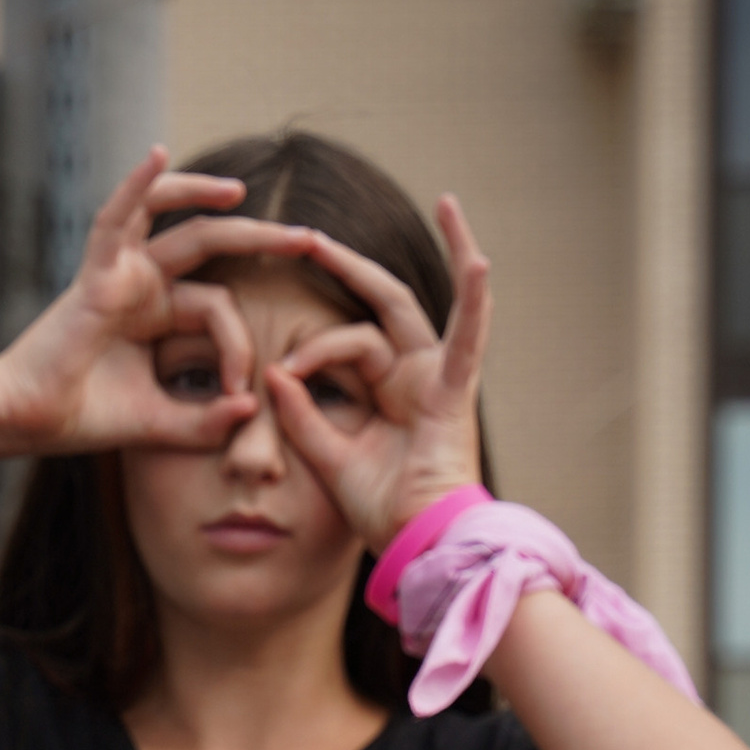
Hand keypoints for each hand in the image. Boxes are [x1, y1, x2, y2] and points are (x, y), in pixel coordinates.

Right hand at [0, 146, 315, 456]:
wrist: (26, 422)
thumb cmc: (83, 418)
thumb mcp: (161, 424)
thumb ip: (205, 421)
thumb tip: (250, 410)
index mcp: (158, 314)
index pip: (219, 309)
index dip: (240, 347)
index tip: (242, 393)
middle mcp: (143, 283)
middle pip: (211, 246)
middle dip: (262, 241)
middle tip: (312, 240)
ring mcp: (120, 271)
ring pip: (173, 218)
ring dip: (207, 195)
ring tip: (245, 192)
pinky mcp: (96, 273)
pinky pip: (116, 217)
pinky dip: (136, 184)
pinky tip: (158, 153)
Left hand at [256, 193, 491, 554]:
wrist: (418, 545)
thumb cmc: (382, 510)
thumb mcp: (327, 457)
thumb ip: (301, 414)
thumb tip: (271, 373)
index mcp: (386, 387)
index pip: (344, 341)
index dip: (308, 347)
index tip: (276, 366)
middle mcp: (414, 373)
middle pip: (380, 302)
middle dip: (347, 266)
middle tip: (309, 236)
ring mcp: (438, 377)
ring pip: (422, 307)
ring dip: (442, 250)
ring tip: (448, 204)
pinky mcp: (454, 391)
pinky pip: (469, 338)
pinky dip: (476, 301)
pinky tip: (478, 258)